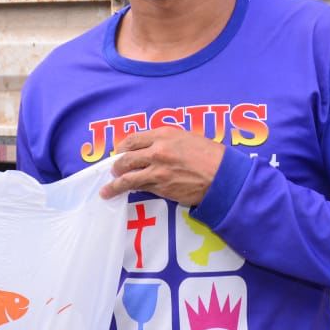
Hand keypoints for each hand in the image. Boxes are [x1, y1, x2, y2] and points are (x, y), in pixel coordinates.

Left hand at [100, 127, 224, 206]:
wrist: (222, 175)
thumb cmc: (210, 155)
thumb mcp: (187, 137)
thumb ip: (167, 140)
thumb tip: (153, 147)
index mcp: (163, 135)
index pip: (133, 139)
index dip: (123, 147)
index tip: (120, 152)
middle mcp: (156, 151)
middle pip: (126, 158)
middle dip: (116, 165)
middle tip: (113, 170)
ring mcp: (157, 170)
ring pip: (128, 177)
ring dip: (115, 184)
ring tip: (107, 190)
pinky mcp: (161, 188)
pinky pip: (140, 188)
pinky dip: (130, 191)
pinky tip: (123, 194)